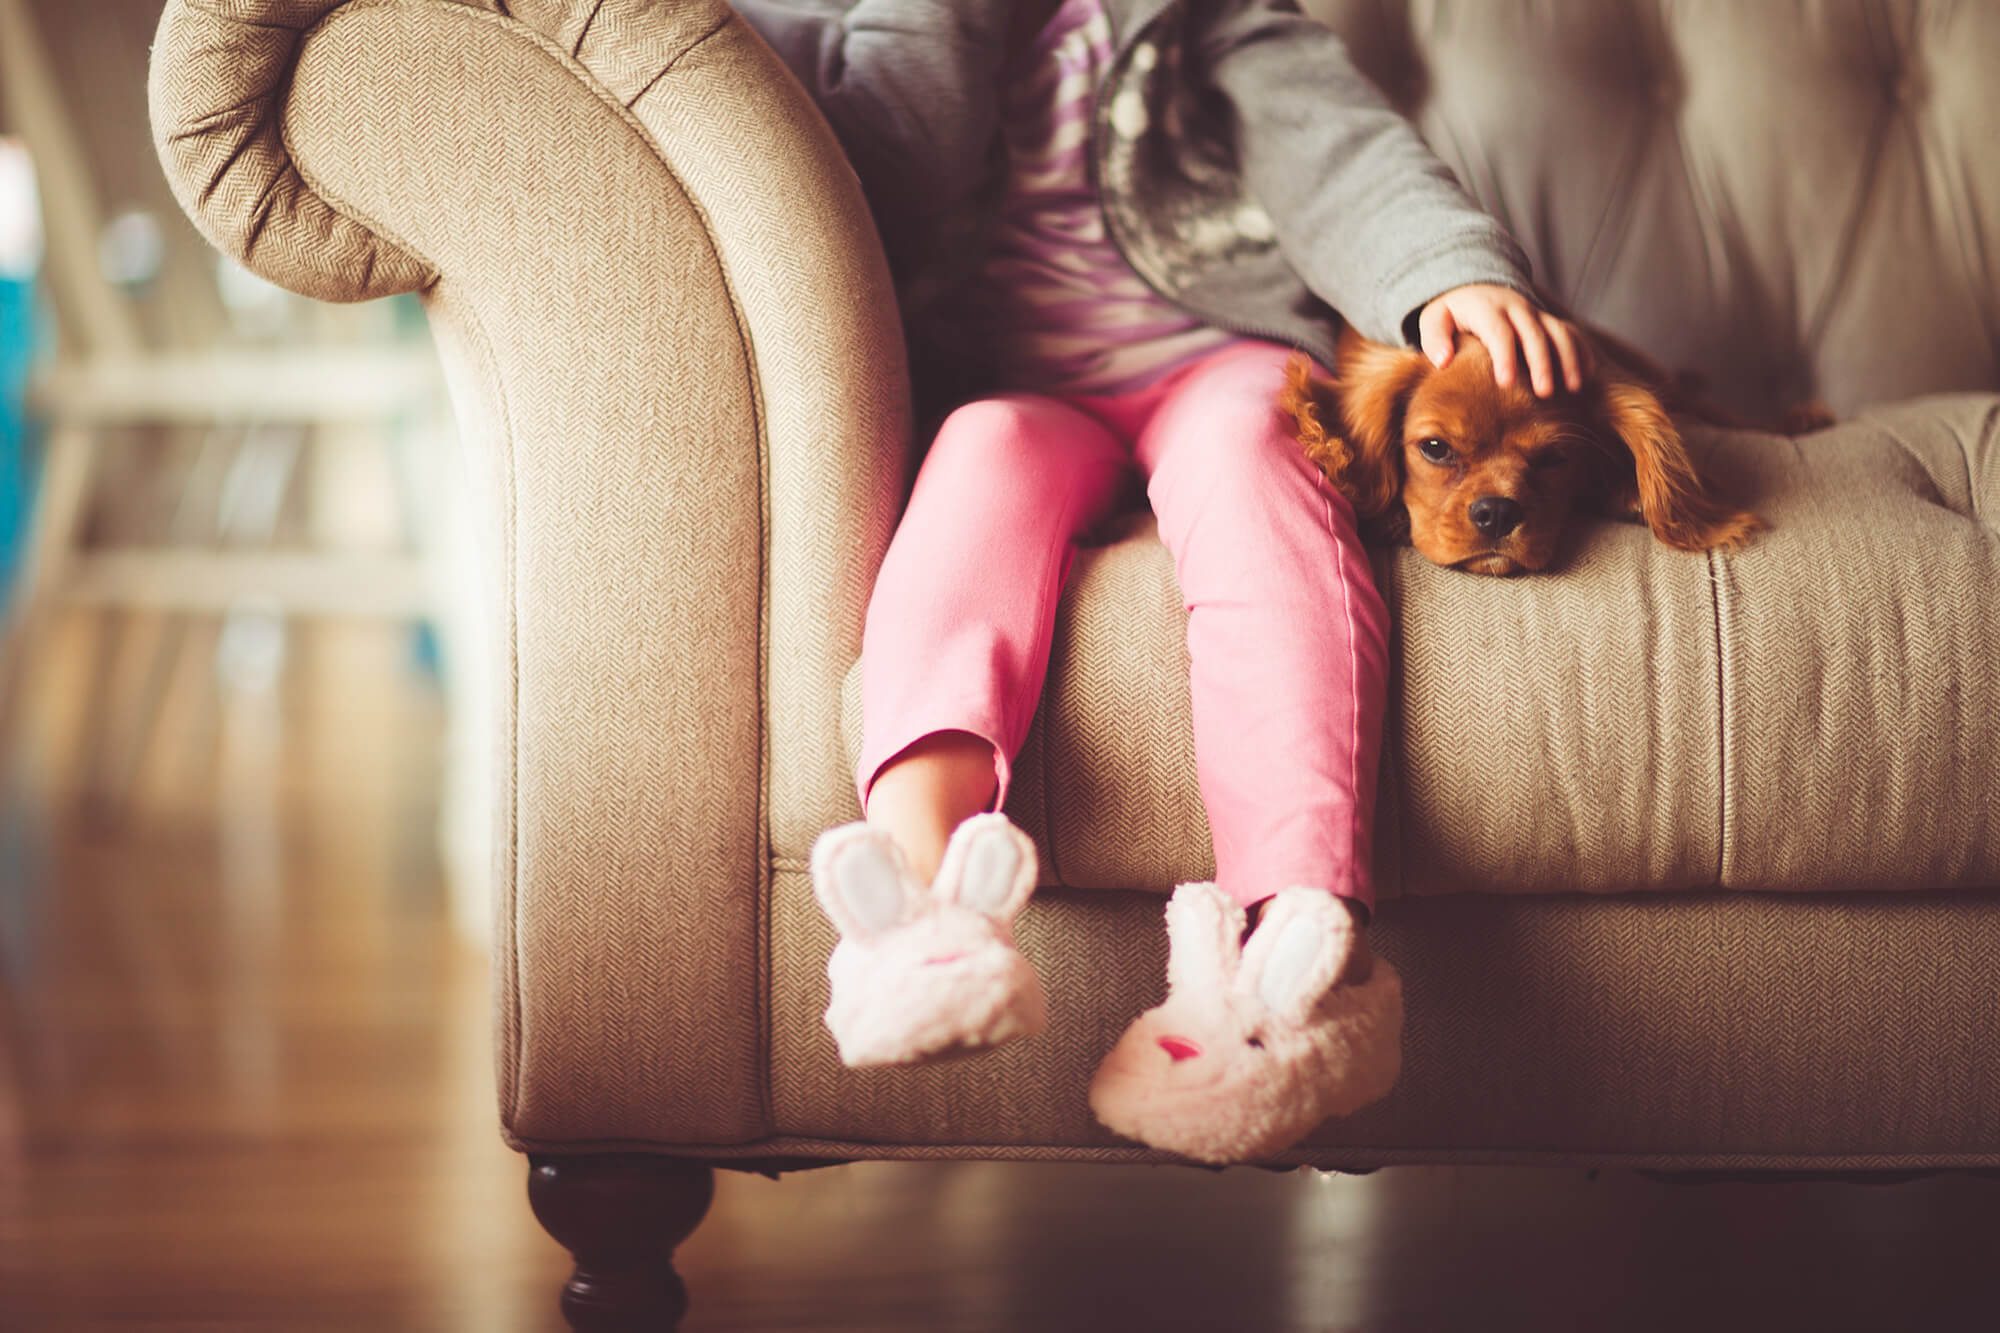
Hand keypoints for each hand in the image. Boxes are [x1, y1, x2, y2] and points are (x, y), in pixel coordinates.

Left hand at [1417, 284, 1592, 397]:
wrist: (1474, 286)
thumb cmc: (1452, 313)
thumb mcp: (1434, 318)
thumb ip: (1434, 338)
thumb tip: (1443, 361)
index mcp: (1487, 309)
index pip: (1499, 332)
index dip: (1504, 357)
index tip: (1506, 383)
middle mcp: (1516, 308)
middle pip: (1534, 334)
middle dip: (1542, 363)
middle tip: (1545, 393)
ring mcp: (1536, 314)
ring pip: (1559, 332)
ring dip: (1569, 358)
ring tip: (1573, 388)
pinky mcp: (1548, 321)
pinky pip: (1571, 333)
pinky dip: (1581, 352)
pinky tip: (1586, 376)